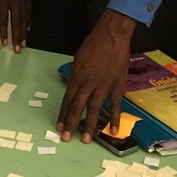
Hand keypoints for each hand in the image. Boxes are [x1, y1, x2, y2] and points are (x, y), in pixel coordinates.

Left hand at [0, 0, 30, 51]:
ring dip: (24, 32)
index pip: (3, 19)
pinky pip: (29, 11)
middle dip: (17, 37)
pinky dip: (29, 21)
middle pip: (16, 23)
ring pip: (24, 19)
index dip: (4, 32)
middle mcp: (14, 1)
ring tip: (24, 44)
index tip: (5, 43)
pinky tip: (29, 28)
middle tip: (19, 50)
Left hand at [56, 9, 134, 142]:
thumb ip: (77, 76)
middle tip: (66, 138)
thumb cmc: (93, 45)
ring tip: (86, 140)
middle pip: (77, 107)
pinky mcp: (117, 86)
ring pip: (94, 109)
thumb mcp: (78, 59)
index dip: (63, 114)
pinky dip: (114, 119)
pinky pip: (115, 105)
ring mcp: (103, 86)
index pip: (67, 99)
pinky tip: (113, 131)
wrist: (112, 37)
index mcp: (76, 77)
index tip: (59, 126)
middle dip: (71, 123)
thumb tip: (75, 88)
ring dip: (89, 125)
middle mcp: (88, 84)